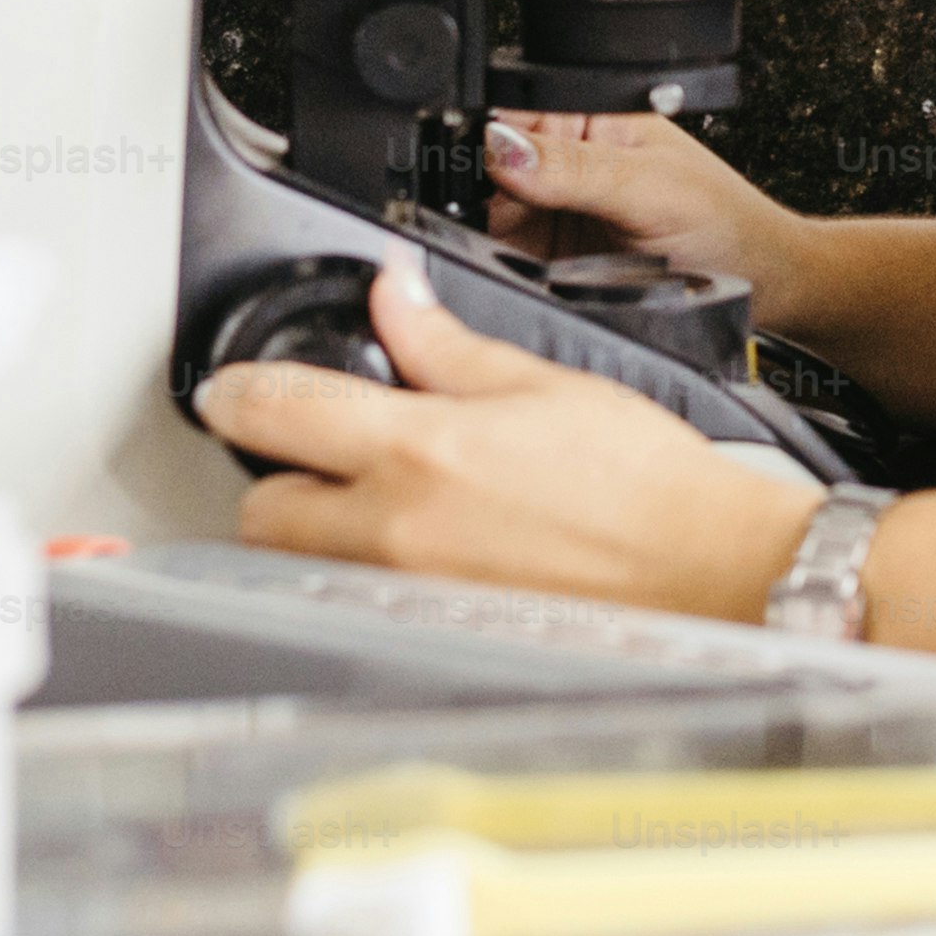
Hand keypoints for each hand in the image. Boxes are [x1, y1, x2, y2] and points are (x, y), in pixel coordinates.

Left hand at [205, 254, 819, 622]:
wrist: (706, 571)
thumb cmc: (646, 485)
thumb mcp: (541, 383)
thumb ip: (446, 345)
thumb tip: (393, 297)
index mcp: (420, 451)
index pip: (279, 413)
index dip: (237, 393)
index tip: (229, 388)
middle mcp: (399, 533)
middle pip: (264, 516)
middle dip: (275, 482)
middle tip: (312, 456)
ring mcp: (411, 596)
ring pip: (305, 571)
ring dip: (314, 537)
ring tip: (371, 508)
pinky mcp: (434, 638)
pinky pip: (361, 606)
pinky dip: (365, 581)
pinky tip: (420, 556)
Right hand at [479, 109, 815, 325]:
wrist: (758, 286)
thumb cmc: (727, 222)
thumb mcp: (650, 189)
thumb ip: (574, 168)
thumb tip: (502, 146)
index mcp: (588, 118)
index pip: (511, 116)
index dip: (486, 142)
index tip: (482, 175)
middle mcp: (565, 161)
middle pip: (488, 169)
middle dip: (485, 194)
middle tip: (512, 218)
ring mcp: (556, 212)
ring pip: (490, 218)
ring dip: (495, 235)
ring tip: (536, 247)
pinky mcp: (552, 260)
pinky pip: (507, 259)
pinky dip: (506, 267)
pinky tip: (533, 270)